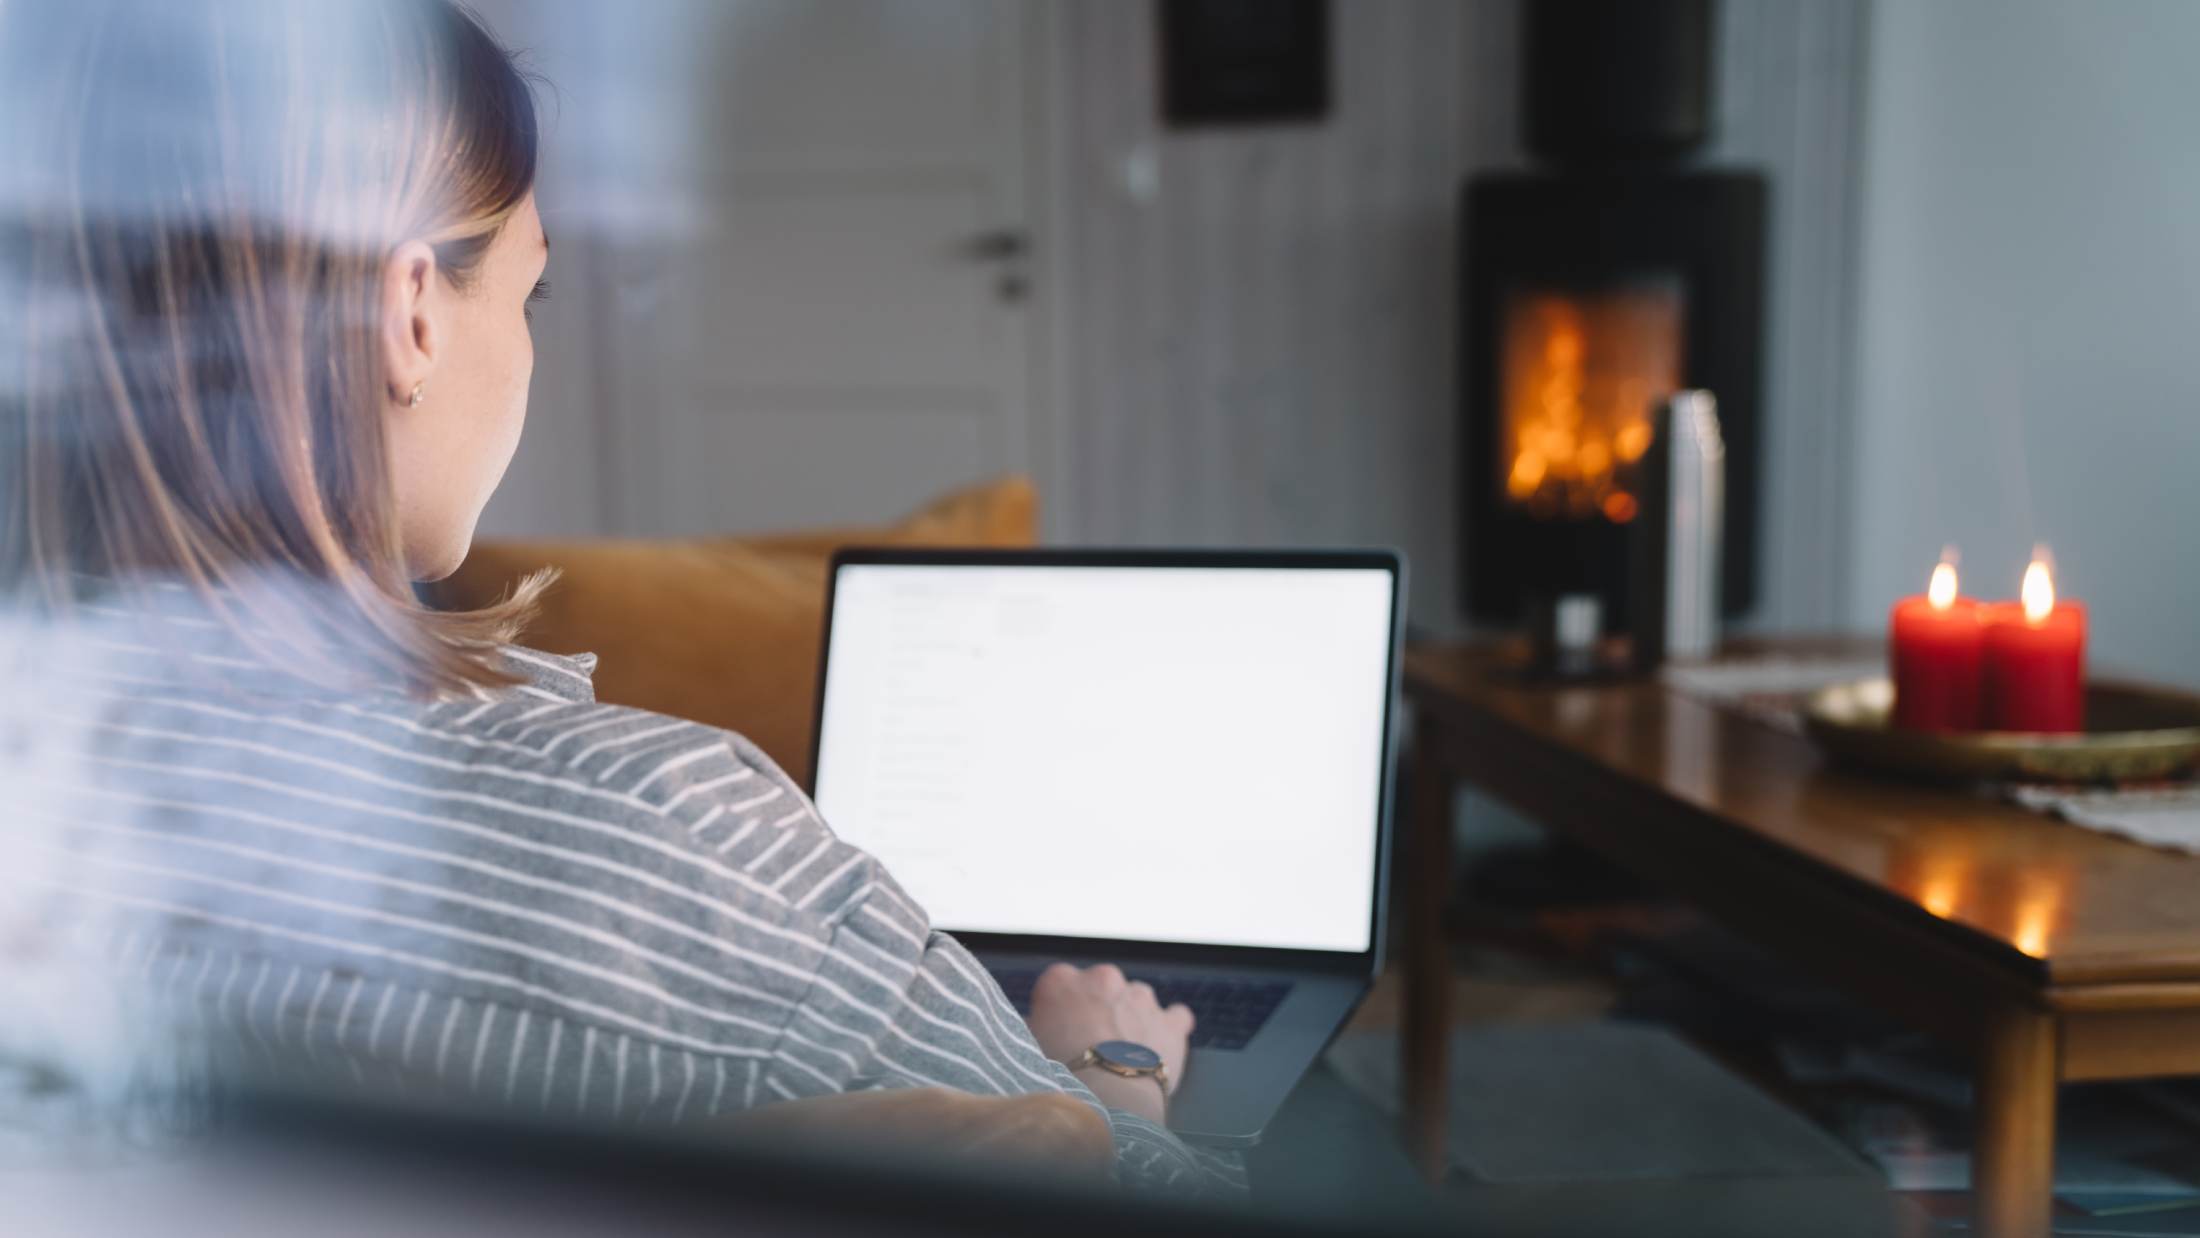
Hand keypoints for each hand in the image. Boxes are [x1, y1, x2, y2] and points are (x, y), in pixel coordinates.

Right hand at [1023, 963, 1192, 1124]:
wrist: (1105, 1103)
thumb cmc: (1058, 1077)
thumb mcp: (1027, 1046)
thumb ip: (1033, 1026)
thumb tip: (1031, 1025)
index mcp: (1061, 980)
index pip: (1058, 986)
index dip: (1059, 1012)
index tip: (1059, 1034)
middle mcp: (1103, 978)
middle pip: (1100, 989)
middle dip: (1097, 1011)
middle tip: (1089, 1048)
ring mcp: (1140, 996)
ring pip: (1136, 1001)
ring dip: (1131, 1019)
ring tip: (1122, 1056)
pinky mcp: (1170, 1021)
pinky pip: (1176, 1017)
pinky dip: (1170, 1028)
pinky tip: (1162, 1044)